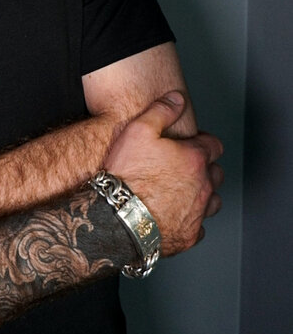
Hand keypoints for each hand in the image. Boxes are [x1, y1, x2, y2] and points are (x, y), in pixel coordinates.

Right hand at [105, 92, 222, 256]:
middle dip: (205, 168)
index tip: (190, 144)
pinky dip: (192, 221)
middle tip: (184, 166)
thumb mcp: (138, 130)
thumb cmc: (127, 174)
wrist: (117, 218)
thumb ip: (162, 110)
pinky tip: (177, 216)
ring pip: (214, 201)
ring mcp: (197, 213)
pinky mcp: (188, 236)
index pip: (214, 146)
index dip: (202, 142)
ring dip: (203, 195)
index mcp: (194, 159)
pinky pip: (200, 227)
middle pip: (217, 174)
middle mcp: (203, 186)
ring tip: (184, 192)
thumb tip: (177, 98)